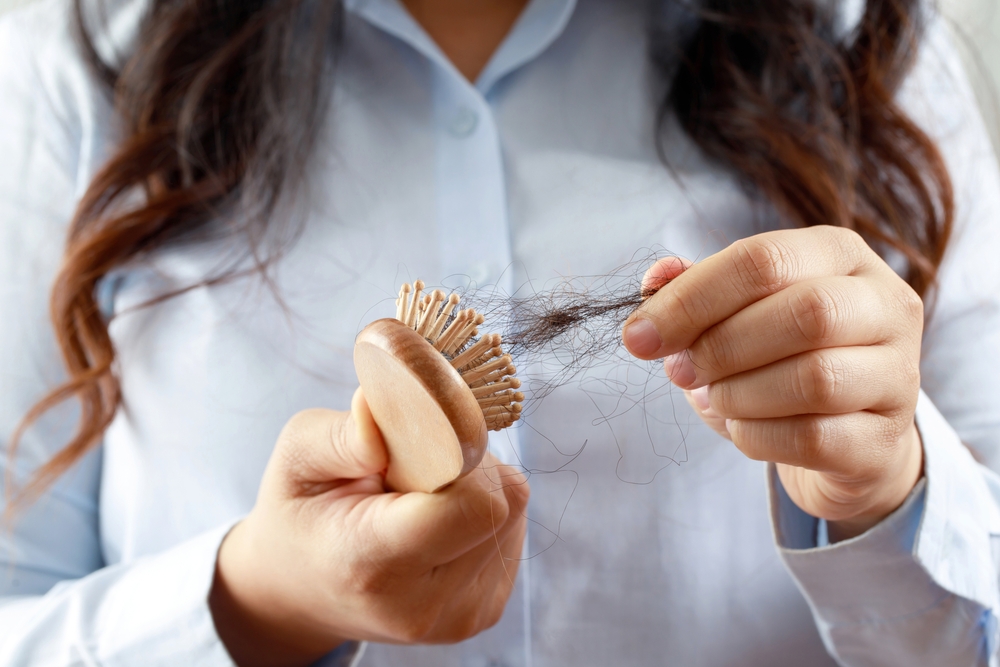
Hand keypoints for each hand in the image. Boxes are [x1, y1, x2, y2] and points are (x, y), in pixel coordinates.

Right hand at [209, 389, 528, 666]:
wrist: (301, 592)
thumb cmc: (301, 514)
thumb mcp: (296, 457)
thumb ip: (346, 433)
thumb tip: (412, 409)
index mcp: (372, 564)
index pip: (472, 504)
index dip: (460, 454)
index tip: (422, 439)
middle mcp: (423, 605)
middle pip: (501, 502)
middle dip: (467, 464)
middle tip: (411, 468)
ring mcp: (459, 617)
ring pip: (513, 510)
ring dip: (476, 486)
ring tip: (417, 499)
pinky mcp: (484, 612)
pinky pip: (512, 530)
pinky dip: (481, 511)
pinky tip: (436, 521)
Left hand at [623, 227, 923, 540]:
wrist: (839, 432)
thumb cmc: (778, 357)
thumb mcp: (734, 311)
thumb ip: (692, 288)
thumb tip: (654, 280)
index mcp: (841, 254)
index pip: (764, 259)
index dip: (691, 298)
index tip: (638, 337)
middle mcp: (885, 305)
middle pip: (806, 313)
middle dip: (721, 346)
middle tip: (680, 371)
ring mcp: (898, 374)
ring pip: (815, 379)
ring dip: (738, 394)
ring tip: (714, 397)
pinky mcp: (885, 440)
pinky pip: (814, 438)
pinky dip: (757, 436)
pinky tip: (742, 427)